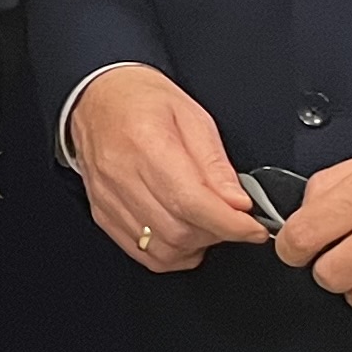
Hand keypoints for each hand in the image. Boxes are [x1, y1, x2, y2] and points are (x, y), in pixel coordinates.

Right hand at [71, 66, 271, 274]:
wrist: (97, 99)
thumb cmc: (142, 101)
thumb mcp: (193, 117)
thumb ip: (216, 164)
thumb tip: (238, 204)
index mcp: (145, 142)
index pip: (190, 200)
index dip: (229, 223)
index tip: (253, 228)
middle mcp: (121, 174)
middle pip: (177, 230)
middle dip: (216, 233)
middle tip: (231, 218)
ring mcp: (108, 198)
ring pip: (161, 249)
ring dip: (194, 246)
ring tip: (206, 223)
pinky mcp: (103, 213)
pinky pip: (142, 253)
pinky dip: (171, 253)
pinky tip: (182, 233)